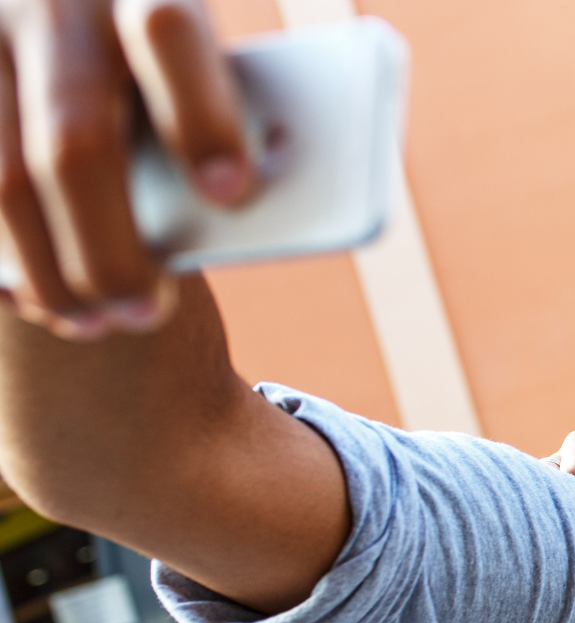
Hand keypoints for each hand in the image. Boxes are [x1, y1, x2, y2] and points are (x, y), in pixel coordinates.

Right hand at [0, 0, 255, 338]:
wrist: (70, 11)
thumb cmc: (157, 61)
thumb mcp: (185, 63)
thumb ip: (205, 117)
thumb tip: (229, 215)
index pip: (165, 33)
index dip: (200, 117)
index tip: (234, 195)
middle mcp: (51, 0)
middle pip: (74, 139)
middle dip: (111, 247)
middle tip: (143, 312)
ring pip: (1, 177)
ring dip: (45, 268)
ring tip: (90, 322)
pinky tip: (24, 295)